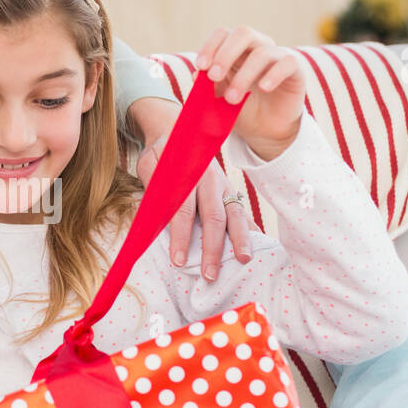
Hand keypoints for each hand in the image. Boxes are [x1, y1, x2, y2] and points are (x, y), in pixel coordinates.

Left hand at [136, 134, 258, 280]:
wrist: (179, 132)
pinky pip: (243, 211)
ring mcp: (224, 184)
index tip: (179, 260)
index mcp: (187, 173)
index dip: (182, 237)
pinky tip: (257, 246)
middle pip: (213, 218)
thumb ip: (152, 185)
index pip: (183, 211)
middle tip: (210, 274)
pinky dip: (250, 228)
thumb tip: (153, 215)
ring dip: (239, 240)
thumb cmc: (161, 154)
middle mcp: (210, 179)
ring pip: (234, 214)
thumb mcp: (149, 163)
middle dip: (212, 248)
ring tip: (243, 261)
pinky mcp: (230, 190)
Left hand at [196, 25, 305, 160]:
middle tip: (214, 76)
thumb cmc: (241, 109)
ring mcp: (277, 56)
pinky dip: (274, 74)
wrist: (266, 130)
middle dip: (225, 54)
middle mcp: (257, 47)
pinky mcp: (295, 69)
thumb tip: (198, 74)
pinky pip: (287, 63)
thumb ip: (209, 86)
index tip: (201, 66)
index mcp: (236, 49)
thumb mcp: (219, 100)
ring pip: (262, 52)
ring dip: (243, 76)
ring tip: (232, 99)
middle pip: (243, 33)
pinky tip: (263, 88)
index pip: (223, 34)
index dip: (210, 46)